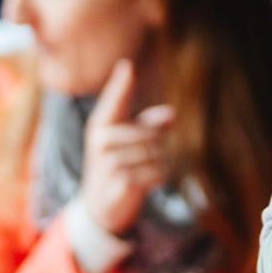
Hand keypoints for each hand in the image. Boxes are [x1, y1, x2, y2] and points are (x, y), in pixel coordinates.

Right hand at [71, 60, 180, 242]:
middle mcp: (101, 140)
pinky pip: (155, 172)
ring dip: (159, 163)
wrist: (99, 207)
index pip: (114, 100)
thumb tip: (172, 113)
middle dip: (157, 144)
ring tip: (145, 171)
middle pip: (149, 132)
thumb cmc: (116, 166)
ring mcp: (108, 162)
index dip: (121, 83)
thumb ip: (149, 125)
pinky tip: (148, 182)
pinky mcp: (120, 182)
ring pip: (154, 153)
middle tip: (145, 158)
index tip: (128, 65)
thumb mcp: (129, 143)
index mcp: (100, 124)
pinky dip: (159, 177)